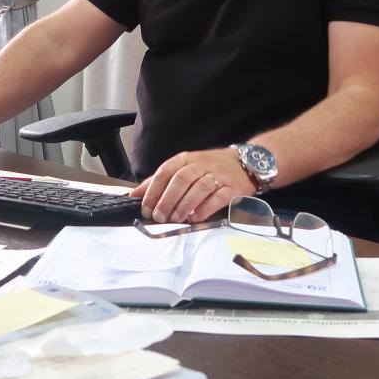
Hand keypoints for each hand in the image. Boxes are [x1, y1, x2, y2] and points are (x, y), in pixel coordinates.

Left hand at [128, 148, 256, 222]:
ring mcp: (217, 175)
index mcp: (185, 160)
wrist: (244, 163)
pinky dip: (205, 208)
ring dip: (185, 204)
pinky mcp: (231, 187)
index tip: (146, 207)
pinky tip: (195, 217)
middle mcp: (200, 165)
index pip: (165, 172)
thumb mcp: (183, 169)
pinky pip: (218, 197)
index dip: (154, 190)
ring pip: (199, 187)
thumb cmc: (209, 168)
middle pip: (181, 180)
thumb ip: (160, 181)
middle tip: (159, 217)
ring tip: (176, 218)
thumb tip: (135, 195)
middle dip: (167, 200)